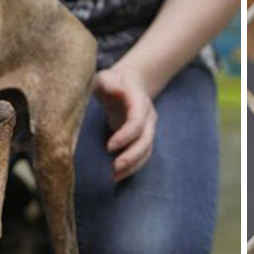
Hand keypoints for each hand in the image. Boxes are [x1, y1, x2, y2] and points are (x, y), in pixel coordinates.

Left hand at [94, 67, 156, 181]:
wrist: (126, 83)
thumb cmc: (111, 81)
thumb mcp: (106, 76)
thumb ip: (108, 82)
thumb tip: (118, 91)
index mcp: (139, 100)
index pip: (137, 121)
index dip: (126, 136)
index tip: (109, 147)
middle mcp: (148, 116)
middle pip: (146, 140)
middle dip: (132, 156)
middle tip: (114, 168)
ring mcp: (147, 128)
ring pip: (146, 151)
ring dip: (132, 166)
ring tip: (114, 177)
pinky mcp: (141, 138)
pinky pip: (141, 156)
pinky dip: (131, 168)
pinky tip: (115, 176)